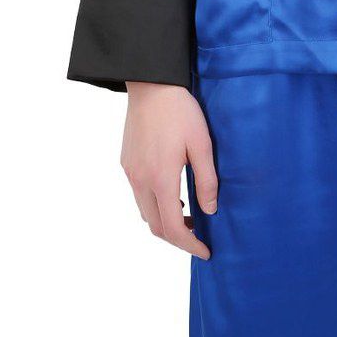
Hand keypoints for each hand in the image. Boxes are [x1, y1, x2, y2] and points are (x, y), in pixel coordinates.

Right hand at [121, 82, 217, 258]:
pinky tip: (171, 192)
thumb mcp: (202, 143)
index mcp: (161, 179)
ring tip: (188, 216)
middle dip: (177, 237)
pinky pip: (138, 194)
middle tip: (198, 234)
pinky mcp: (126, 162)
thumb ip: (206, 179)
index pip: (172, 228)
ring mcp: (130, 172)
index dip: (189, 245)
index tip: (205, 252)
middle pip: (155, 226)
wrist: (151, 85)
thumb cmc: (180, 111)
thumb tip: (210, 210)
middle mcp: (140, 180)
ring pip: (145, 212)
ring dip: (164, 221)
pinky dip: (154, 204)